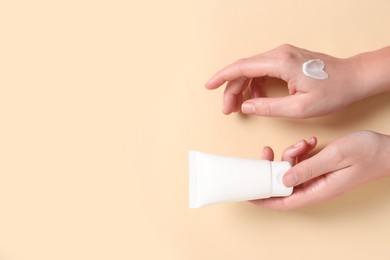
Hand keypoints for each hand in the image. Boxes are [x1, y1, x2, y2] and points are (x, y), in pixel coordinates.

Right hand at [205, 44, 364, 117]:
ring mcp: (282, 55)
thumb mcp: (300, 107)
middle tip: (227, 110)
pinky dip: (254, 84)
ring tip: (238, 107)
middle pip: (244, 69)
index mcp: (280, 62)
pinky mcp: (286, 59)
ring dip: (242, 88)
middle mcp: (279, 54)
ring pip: (252, 70)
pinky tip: (256, 98)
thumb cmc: (333, 91)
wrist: (353, 78)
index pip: (241, 67)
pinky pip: (262, 70)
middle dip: (231, 89)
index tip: (208, 86)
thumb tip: (245, 106)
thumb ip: (269, 107)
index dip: (222, 77)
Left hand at [251, 131, 389, 209]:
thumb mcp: (335, 157)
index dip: (264, 199)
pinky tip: (309, 142)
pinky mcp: (321, 168)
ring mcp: (318, 177)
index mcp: (318, 190)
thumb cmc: (367, 153)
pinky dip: (301, 150)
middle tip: (267, 151)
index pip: (284, 202)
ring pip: (291, 170)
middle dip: (272, 168)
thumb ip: (308, 169)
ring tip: (303, 143)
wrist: (388, 149)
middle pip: (283, 184)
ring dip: (290, 154)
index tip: (248, 192)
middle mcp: (316, 187)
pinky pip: (302, 162)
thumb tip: (283, 181)